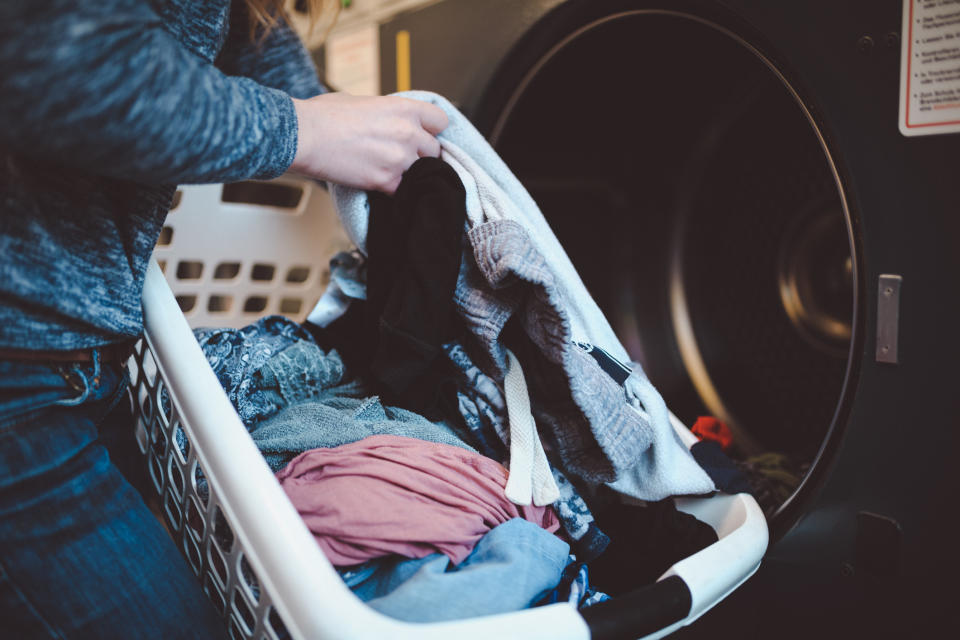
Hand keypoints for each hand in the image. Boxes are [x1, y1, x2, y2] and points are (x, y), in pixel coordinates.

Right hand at [289, 92, 447, 193]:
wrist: (304, 136)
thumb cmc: (325, 116)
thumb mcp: (362, 101)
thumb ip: (384, 112)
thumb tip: (386, 119)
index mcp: (404, 108)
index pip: (440, 122)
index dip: (431, 130)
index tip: (422, 136)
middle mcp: (407, 133)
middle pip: (434, 150)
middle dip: (421, 155)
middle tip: (402, 157)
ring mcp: (399, 158)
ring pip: (421, 172)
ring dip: (409, 174)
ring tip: (388, 171)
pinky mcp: (386, 181)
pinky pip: (403, 190)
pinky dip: (394, 190)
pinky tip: (379, 184)